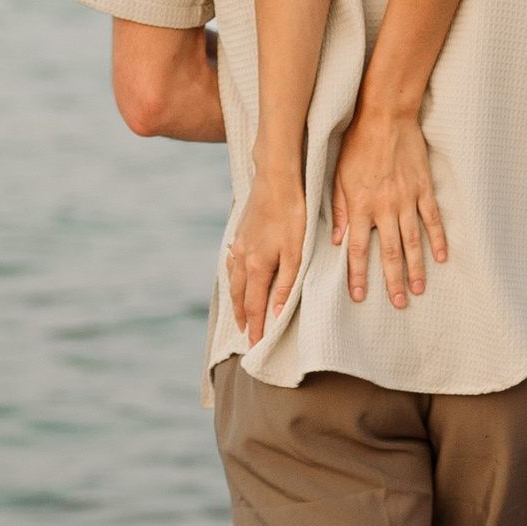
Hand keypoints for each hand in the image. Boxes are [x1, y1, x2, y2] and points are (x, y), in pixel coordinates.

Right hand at [224, 166, 309, 348]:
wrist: (275, 180)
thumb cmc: (292, 213)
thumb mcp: (296, 251)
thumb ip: (286, 283)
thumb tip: (275, 312)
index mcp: (257, 266)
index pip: (255, 306)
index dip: (255, 327)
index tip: (255, 345)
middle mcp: (242, 258)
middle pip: (240, 297)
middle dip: (243, 318)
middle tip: (244, 336)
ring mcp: (238, 245)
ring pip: (233, 281)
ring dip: (236, 300)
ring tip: (239, 314)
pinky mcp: (239, 233)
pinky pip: (230, 264)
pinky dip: (232, 278)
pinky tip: (235, 277)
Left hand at [329, 102, 447, 310]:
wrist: (385, 116)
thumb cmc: (356, 144)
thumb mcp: (337, 176)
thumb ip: (340, 209)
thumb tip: (338, 240)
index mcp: (361, 206)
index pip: (359, 249)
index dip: (358, 275)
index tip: (359, 296)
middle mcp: (385, 208)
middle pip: (390, 252)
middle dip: (392, 280)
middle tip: (398, 303)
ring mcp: (407, 199)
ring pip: (413, 241)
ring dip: (416, 267)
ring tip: (418, 289)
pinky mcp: (423, 188)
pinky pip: (432, 219)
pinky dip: (438, 239)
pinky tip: (442, 257)